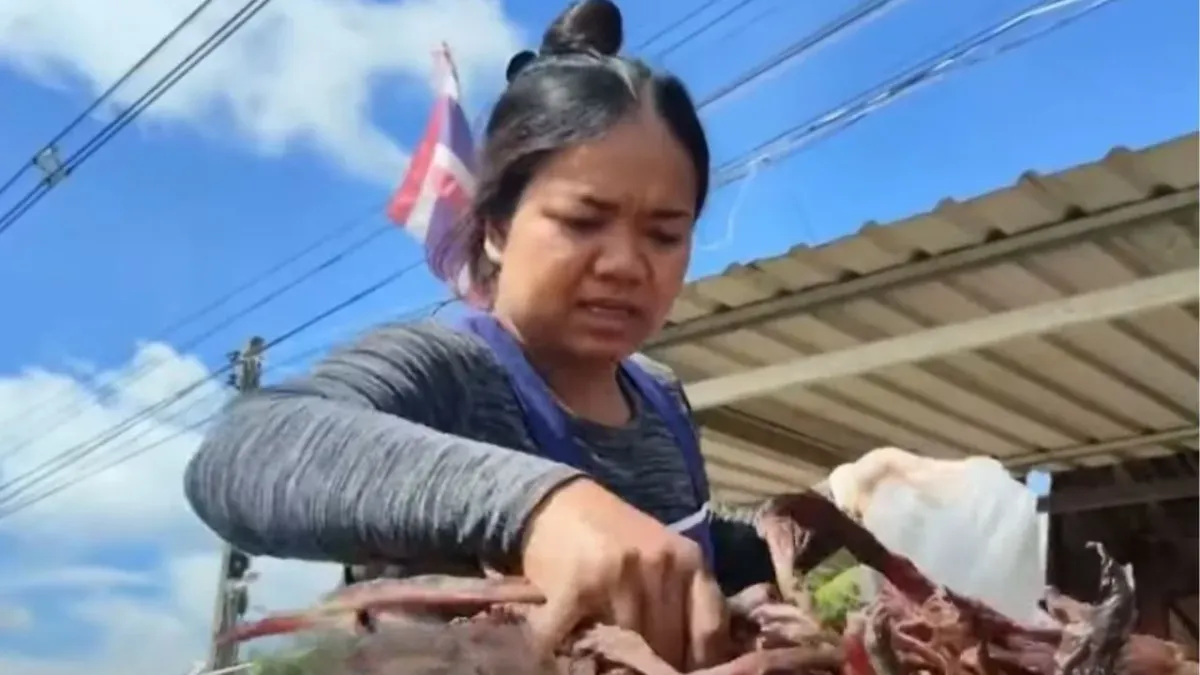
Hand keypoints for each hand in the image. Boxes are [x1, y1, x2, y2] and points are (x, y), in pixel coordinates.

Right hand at [520, 478, 730, 669]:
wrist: (557, 501)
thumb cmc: (615, 534)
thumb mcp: (665, 555)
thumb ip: (684, 595)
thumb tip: (700, 660)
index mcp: (689, 560)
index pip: (709, 629)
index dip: (701, 663)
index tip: (685, 672)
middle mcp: (659, 566)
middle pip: (670, 643)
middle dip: (658, 662)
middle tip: (644, 667)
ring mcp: (618, 576)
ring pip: (631, 647)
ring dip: (618, 660)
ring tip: (610, 660)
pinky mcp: (576, 586)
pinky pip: (581, 637)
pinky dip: (572, 651)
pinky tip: (568, 651)